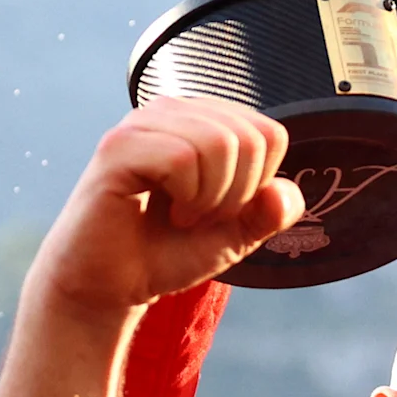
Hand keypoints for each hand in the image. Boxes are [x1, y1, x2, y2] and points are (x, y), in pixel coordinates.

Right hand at [33, 97, 304, 316]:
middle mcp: (174, 111)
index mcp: (204, 120)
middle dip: (236, 195)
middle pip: (249, 138)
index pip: (269, 134)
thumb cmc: (166, 251)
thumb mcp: (234, 235)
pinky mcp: (118, 146)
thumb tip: (284, 191)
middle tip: (200, 217)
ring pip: (219, 143)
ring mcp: (144, 123)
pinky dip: (185, 197)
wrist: (112, 284)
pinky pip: (181, 158)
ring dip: (210, 198)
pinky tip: (166, 212)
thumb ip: (268, 213)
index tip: (221, 209)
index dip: (258, 184)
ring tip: (182, 215)